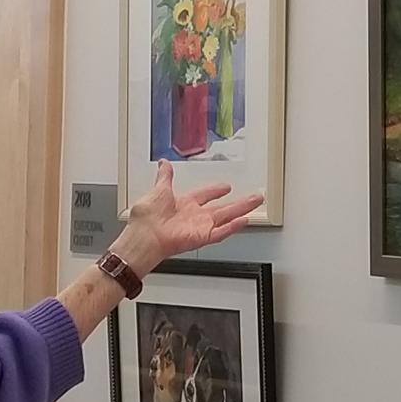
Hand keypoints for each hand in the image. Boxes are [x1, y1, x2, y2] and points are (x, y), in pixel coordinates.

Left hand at [113, 159, 264, 275]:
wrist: (144, 235)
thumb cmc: (146, 217)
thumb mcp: (158, 190)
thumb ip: (164, 177)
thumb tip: (164, 164)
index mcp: (184, 204)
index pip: (205, 195)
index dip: (215, 190)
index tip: (226, 186)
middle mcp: (194, 217)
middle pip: (223, 208)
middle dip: (240, 203)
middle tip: (255, 197)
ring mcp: (199, 227)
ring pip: (227, 218)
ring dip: (242, 211)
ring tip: (256, 203)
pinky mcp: (201, 237)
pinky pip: (221, 232)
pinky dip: (233, 227)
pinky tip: (244, 220)